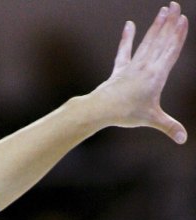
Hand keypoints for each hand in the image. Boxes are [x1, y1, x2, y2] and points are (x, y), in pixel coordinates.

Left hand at [97, 2, 188, 141]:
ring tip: (163, 10)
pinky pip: (124, 51)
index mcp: (157, 75)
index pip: (171, 50)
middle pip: (161, 40)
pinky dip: (127, 38)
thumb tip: (183, 140)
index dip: (178, 34)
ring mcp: (132, 66)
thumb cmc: (127, 113)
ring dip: (155, 26)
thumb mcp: (152, 119)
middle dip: (169, 22)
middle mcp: (146, 66)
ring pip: (147, 41)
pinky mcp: (119, 69)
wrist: (101, 109)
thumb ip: (169, 127)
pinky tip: (129, 25)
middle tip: (175, 5)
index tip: (183, 19)